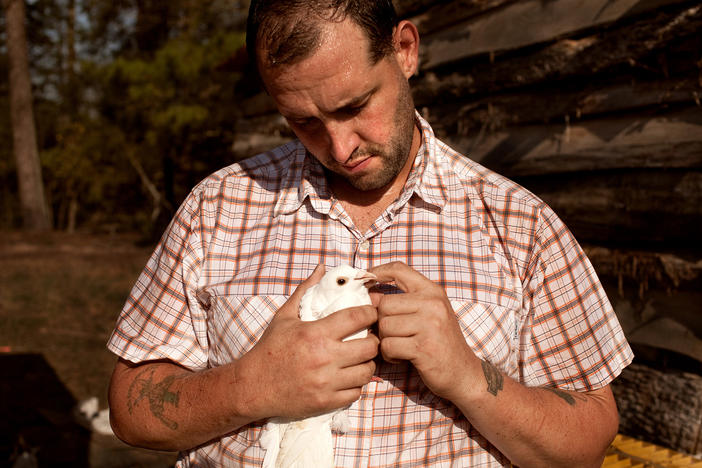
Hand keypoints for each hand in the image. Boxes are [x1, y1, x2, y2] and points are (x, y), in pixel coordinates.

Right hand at [238, 265, 378, 419]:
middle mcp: (324, 358)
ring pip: (367, 371)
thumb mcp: (284, 316)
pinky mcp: (326, 402)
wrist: (252, 387)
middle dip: (373, 340)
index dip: (371, 313)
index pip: (358, 317)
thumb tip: (321, 268)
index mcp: (315, 333)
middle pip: (370, 347)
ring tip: (359, 358)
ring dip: (366, 364)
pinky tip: (348, 377)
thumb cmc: (270, 348)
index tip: (372, 313)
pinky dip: (355, 384)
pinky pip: (356, 392)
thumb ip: (305, 290)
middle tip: (368, 338)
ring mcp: (326, 382)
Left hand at [370, 262, 478, 401]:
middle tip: (394, 335)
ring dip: (386, 341)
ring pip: (384, 326)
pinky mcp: (423, 347)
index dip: (377, 271)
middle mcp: (432, 304)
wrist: (464, 373)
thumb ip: (404, 302)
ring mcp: (429, 325)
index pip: (399, 269)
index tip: (365, 279)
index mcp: (432, 291)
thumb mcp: (428, 314)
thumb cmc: (440, 342)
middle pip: (384, 305)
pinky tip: (402, 357)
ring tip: (400, 346)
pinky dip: (390, 355)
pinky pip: (388, 346)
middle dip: (382, 322)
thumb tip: (369, 295)